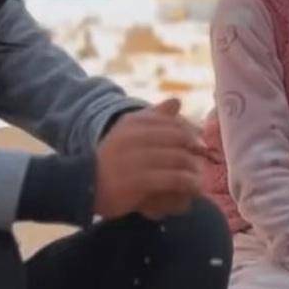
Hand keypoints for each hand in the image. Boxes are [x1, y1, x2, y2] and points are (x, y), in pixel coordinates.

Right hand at [96, 99, 203, 219]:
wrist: (84, 185)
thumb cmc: (111, 160)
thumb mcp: (128, 132)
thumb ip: (153, 117)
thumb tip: (177, 101)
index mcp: (133, 123)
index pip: (172, 122)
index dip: (191, 133)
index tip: (200, 145)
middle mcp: (134, 137)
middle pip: (179, 139)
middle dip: (195, 149)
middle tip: (204, 160)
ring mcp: (135, 159)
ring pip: (178, 158)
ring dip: (194, 168)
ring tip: (199, 177)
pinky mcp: (138, 181)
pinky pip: (172, 178)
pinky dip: (188, 183)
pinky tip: (194, 188)